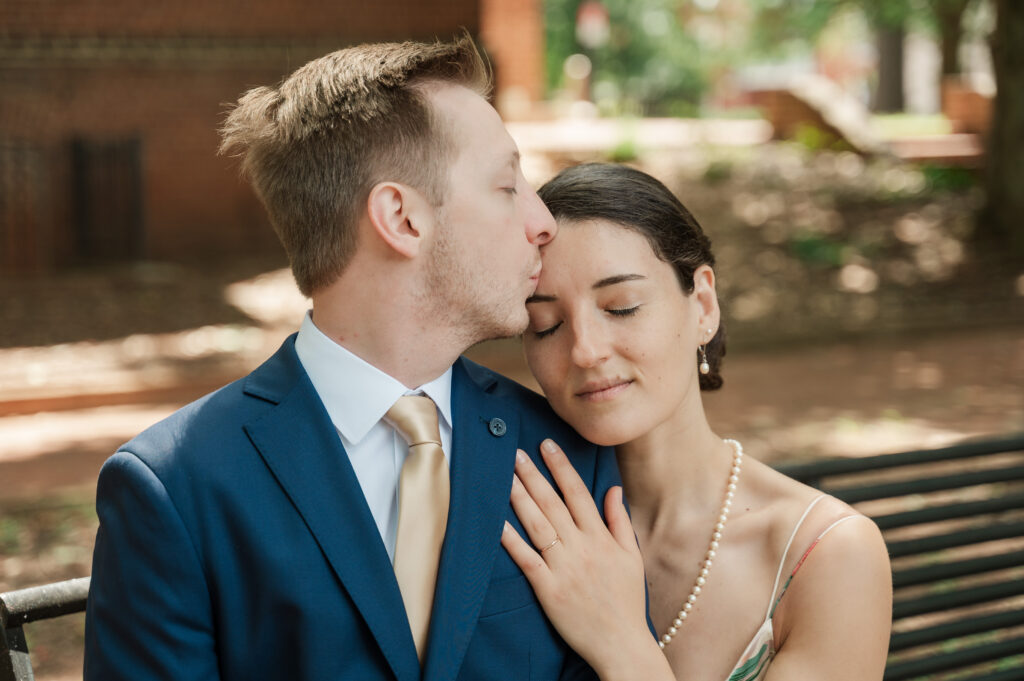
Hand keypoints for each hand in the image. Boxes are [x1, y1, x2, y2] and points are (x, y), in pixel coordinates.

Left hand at [501, 439, 665, 678]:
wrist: (621, 644)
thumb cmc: (626, 601)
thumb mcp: (632, 556)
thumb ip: (619, 521)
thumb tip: (613, 488)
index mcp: (602, 538)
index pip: (578, 493)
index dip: (561, 467)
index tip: (546, 445)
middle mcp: (582, 548)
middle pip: (553, 504)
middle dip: (533, 475)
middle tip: (514, 452)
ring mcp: (564, 567)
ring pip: (537, 525)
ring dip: (519, 497)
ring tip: (503, 475)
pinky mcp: (548, 588)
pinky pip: (525, 558)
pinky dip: (510, 539)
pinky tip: (495, 521)